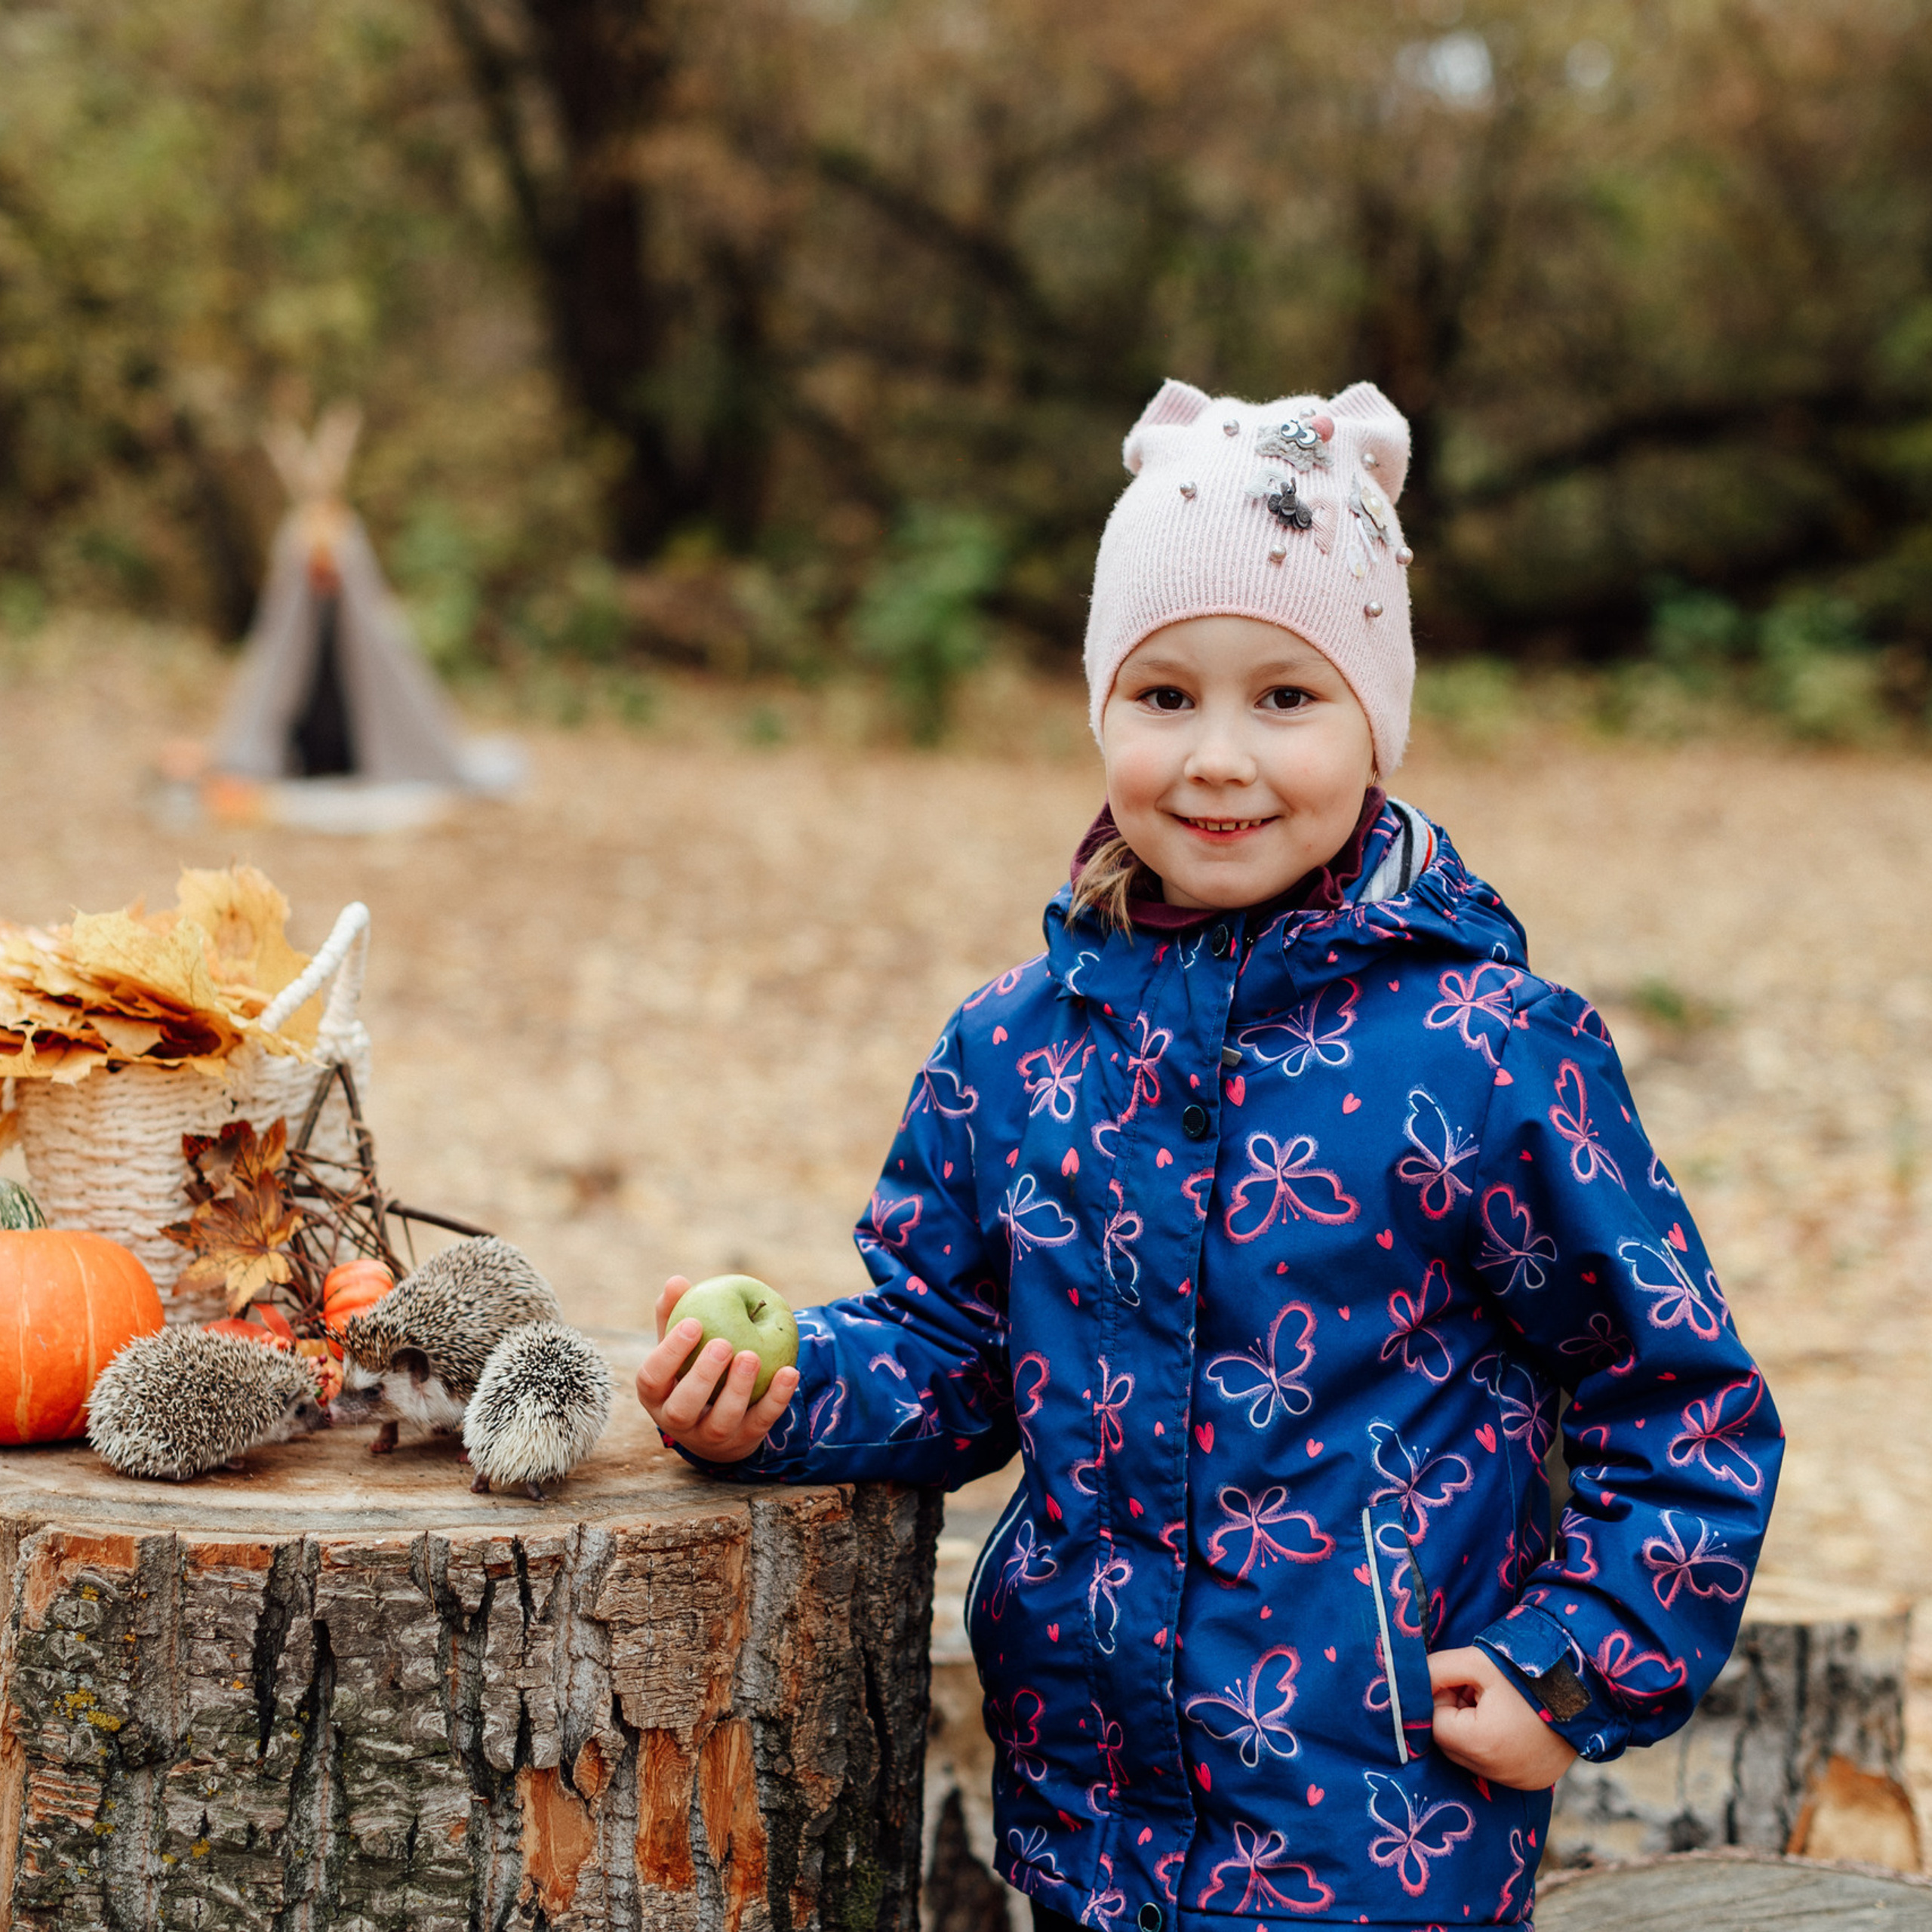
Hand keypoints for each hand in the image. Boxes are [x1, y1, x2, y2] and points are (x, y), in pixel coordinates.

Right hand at [635, 1275, 800, 1462]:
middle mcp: (677, 1422)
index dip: (670, 1352)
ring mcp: (711, 1437)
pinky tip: (789, 1372)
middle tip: (724, 1344)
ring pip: (721, 1422)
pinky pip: (761, 1422)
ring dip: (738, 1389)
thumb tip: (676, 1282)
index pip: (652, 1378)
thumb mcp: (680, 1346)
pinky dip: (776, 1399)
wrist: (719, 1422)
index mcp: (656, 1395)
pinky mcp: (745, 1441)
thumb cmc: (691, 1369)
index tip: (694, 1323)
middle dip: (702, 1377)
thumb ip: (675, 1314)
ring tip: (752, 1356)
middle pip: (683, 1408)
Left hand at [1428, 1646, 1578, 1789]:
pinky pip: (1497, 1767)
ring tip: (1499, 1705)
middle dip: (1457, 1716)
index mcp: (1481, 1744)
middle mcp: (1498, 1773)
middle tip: (1479, 1691)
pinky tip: (1514, 1723)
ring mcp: (1518, 1782)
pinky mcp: (1533, 1783)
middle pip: (1452, 1745)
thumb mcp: (1475, 1662)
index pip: (1436, 1725)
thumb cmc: (1526, 1671)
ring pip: (1473, 1757)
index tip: (1462, 1682)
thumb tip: (1408, 1681)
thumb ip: (1435, 1670)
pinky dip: (1497, 1747)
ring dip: (1475, 1732)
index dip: (1443, 1700)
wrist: (1586, 1686)